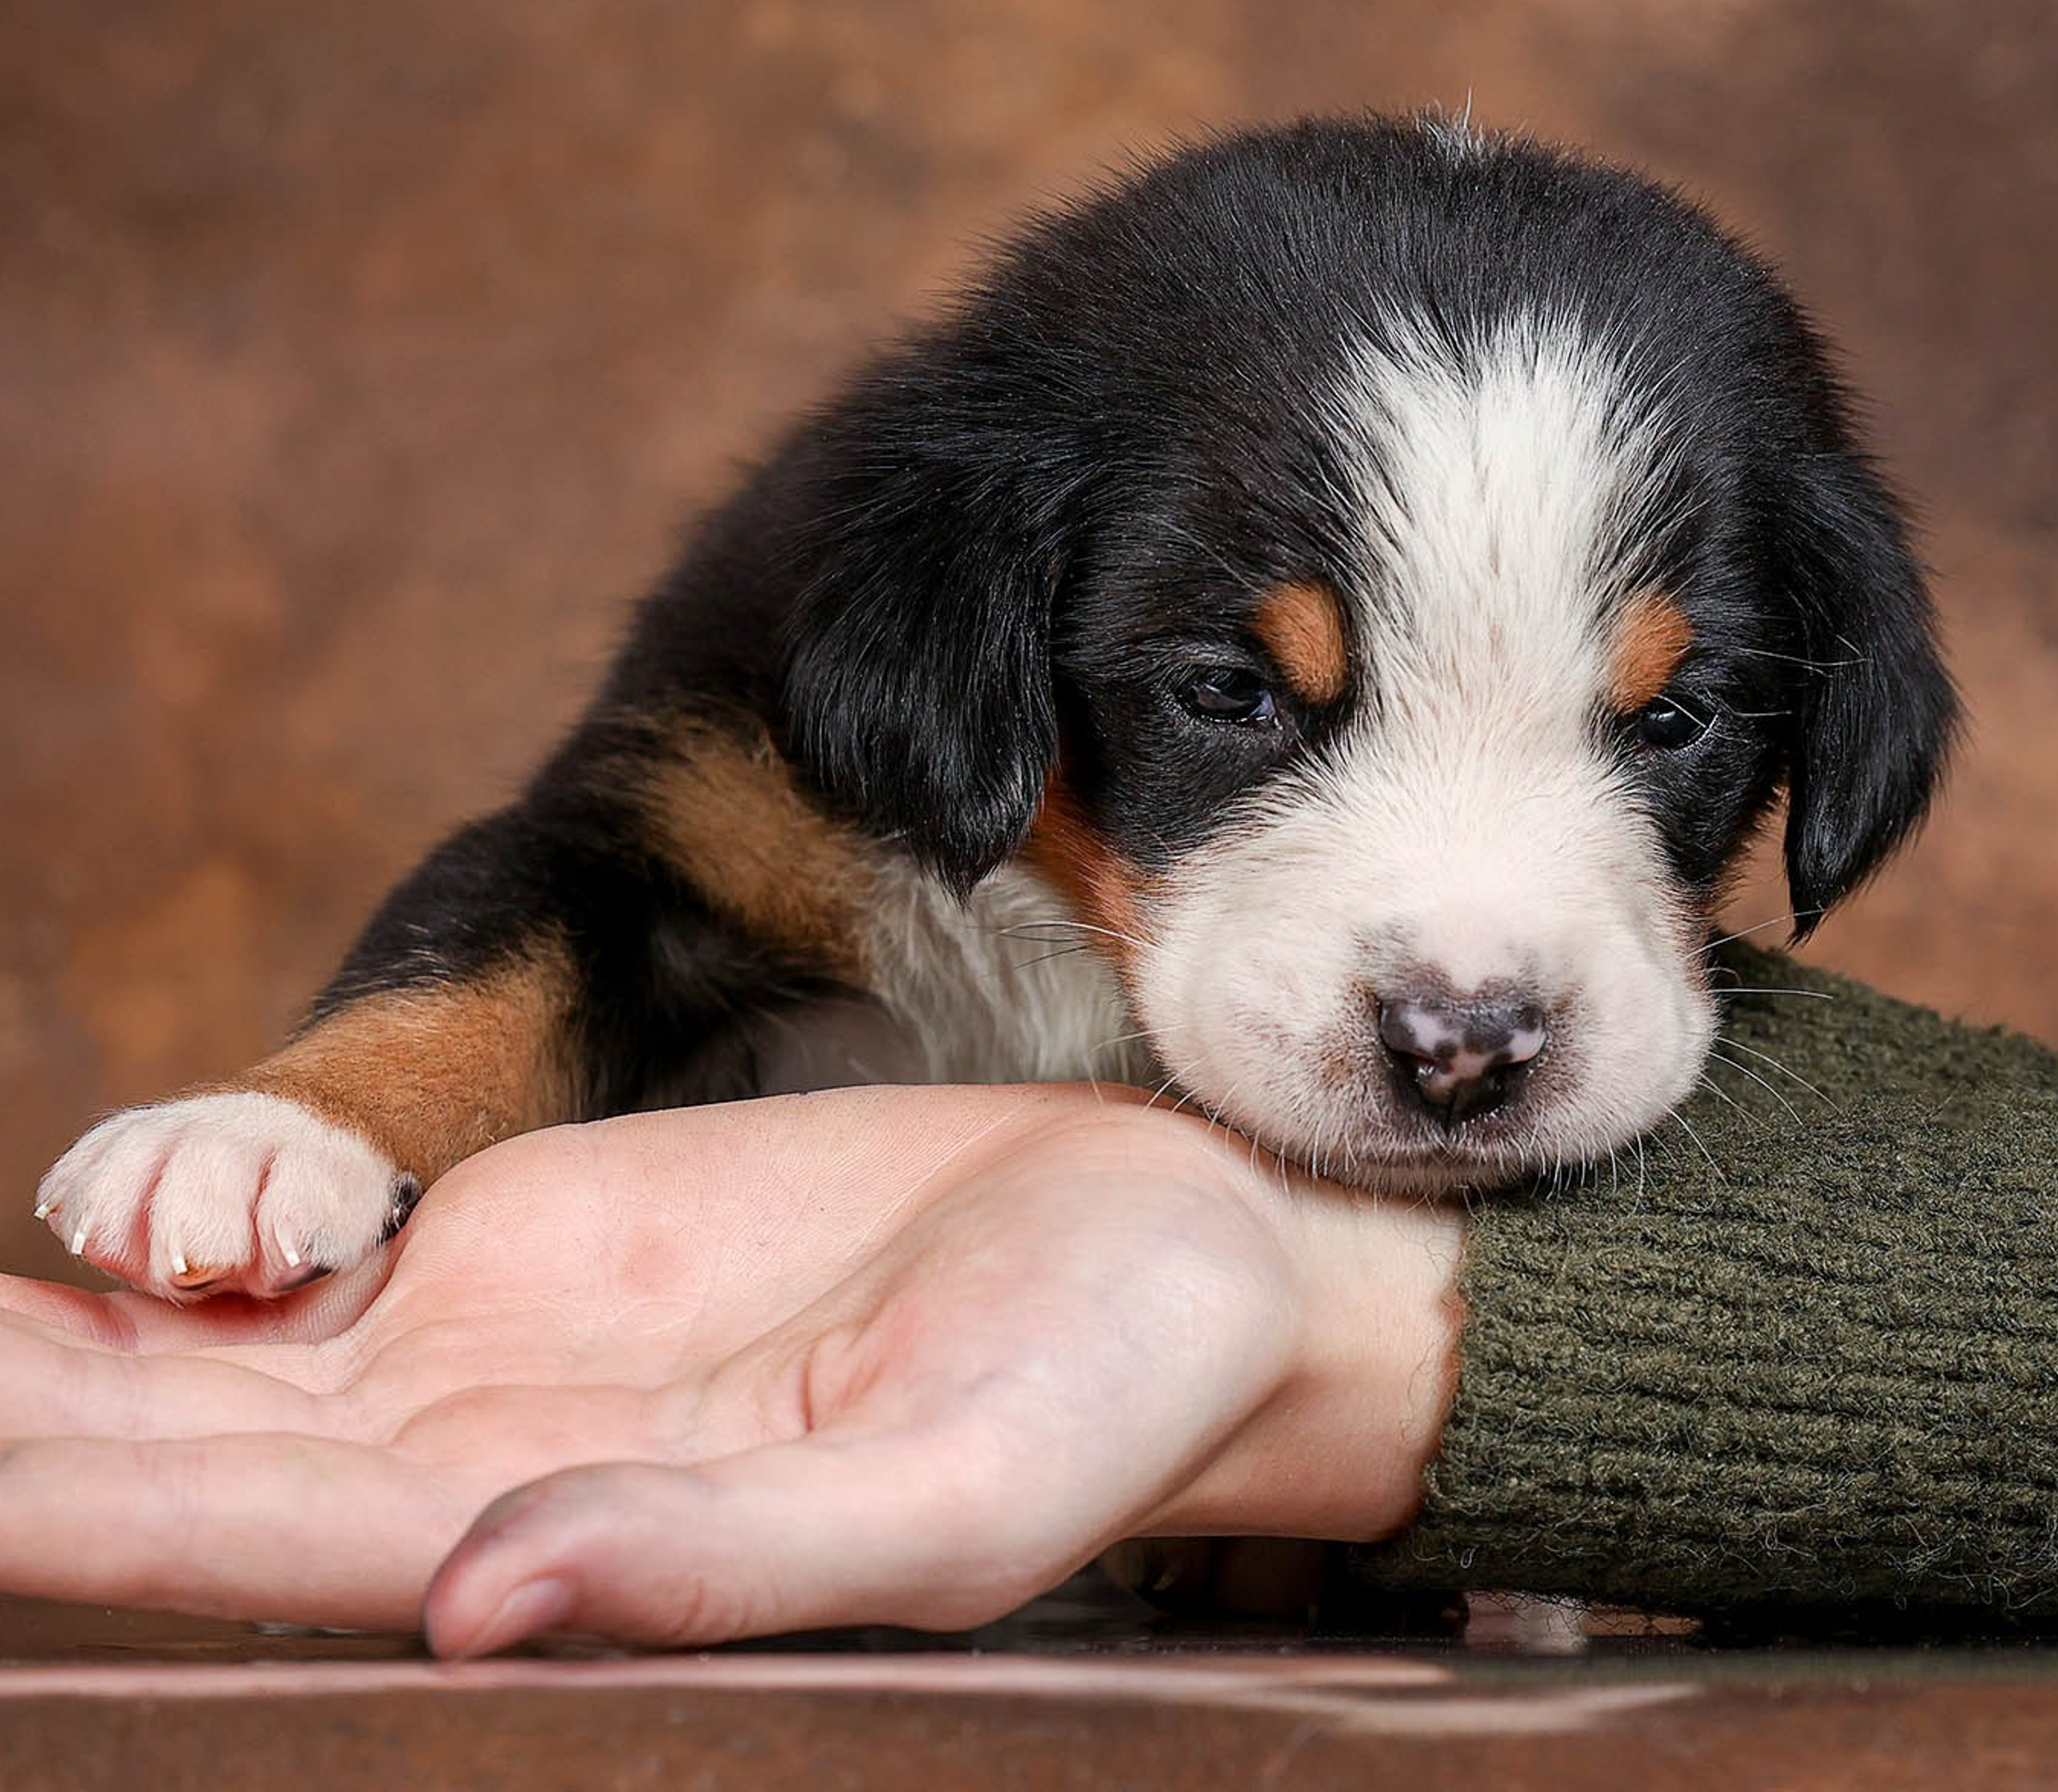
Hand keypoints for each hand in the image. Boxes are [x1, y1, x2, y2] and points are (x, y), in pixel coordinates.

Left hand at [0, 1084, 1464, 1652]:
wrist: (1167, 1247)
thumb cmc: (1098, 1394)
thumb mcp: (940, 1502)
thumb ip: (723, 1564)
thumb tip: (473, 1609)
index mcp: (587, 1553)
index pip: (276, 1563)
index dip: (92, 1522)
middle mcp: (509, 1473)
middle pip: (205, 1468)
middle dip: (35, 1430)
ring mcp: (519, 1348)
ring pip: (235, 1363)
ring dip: (69, 1346)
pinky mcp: (555, 1231)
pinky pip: (333, 1245)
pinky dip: (199, 1236)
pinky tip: (92, 1226)